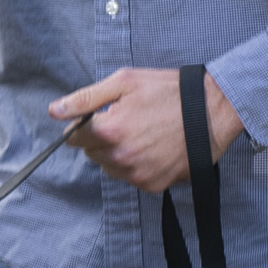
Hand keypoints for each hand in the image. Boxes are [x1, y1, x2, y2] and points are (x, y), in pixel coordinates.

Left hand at [48, 65, 244, 194]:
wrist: (212, 111)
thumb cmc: (169, 92)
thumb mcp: (125, 82)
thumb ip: (86, 98)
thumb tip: (54, 111)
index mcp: (109, 130)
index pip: (73, 138)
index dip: (84, 124)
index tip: (100, 116)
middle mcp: (120, 157)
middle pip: (91, 153)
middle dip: (102, 138)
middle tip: (128, 120)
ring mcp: (137, 174)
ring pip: (110, 167)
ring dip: (118, 153)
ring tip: (143, 133)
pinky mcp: (153, 185)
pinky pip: (131, 177)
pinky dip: (137, 165)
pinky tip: (154, 147)